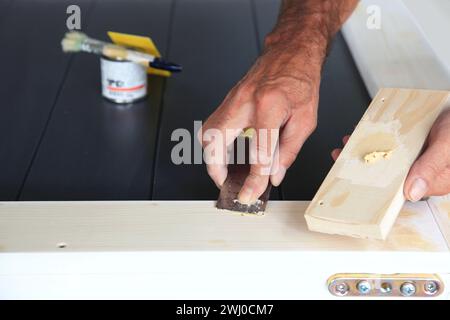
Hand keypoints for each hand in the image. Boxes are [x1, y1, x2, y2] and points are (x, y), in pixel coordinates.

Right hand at [199, 42, 323, 203]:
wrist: (291, 52)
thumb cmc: (300, 79)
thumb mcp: (305, 120)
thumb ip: (288, 151)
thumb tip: (274, 174)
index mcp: (269, 105)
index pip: (258, 152)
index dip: (254, 179)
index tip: (251, 193)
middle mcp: (244, 101)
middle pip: (215, 140)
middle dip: (215, 168)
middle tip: (225, 183)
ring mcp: (232, 98)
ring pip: (207, 132)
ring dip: (211, 156)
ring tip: (223, 171)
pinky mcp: (228, 99)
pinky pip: (212, 124)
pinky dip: (215, 143)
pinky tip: (225, 152)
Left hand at [331, 109, 449, 200]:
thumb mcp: (447, 144)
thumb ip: (432, 166)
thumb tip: (412, 192)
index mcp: (435, 181)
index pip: (400, 192)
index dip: (376, 189)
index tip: (357, 182)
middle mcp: (424, 173)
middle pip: (389, 178)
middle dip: (364, 170)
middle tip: (344, 159)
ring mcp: (417, 160)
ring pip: (387, 162)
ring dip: (366, 154)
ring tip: (348, 147)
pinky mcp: (412, 148)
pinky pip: (390, 148)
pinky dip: (375, 142)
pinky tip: (361, 136)